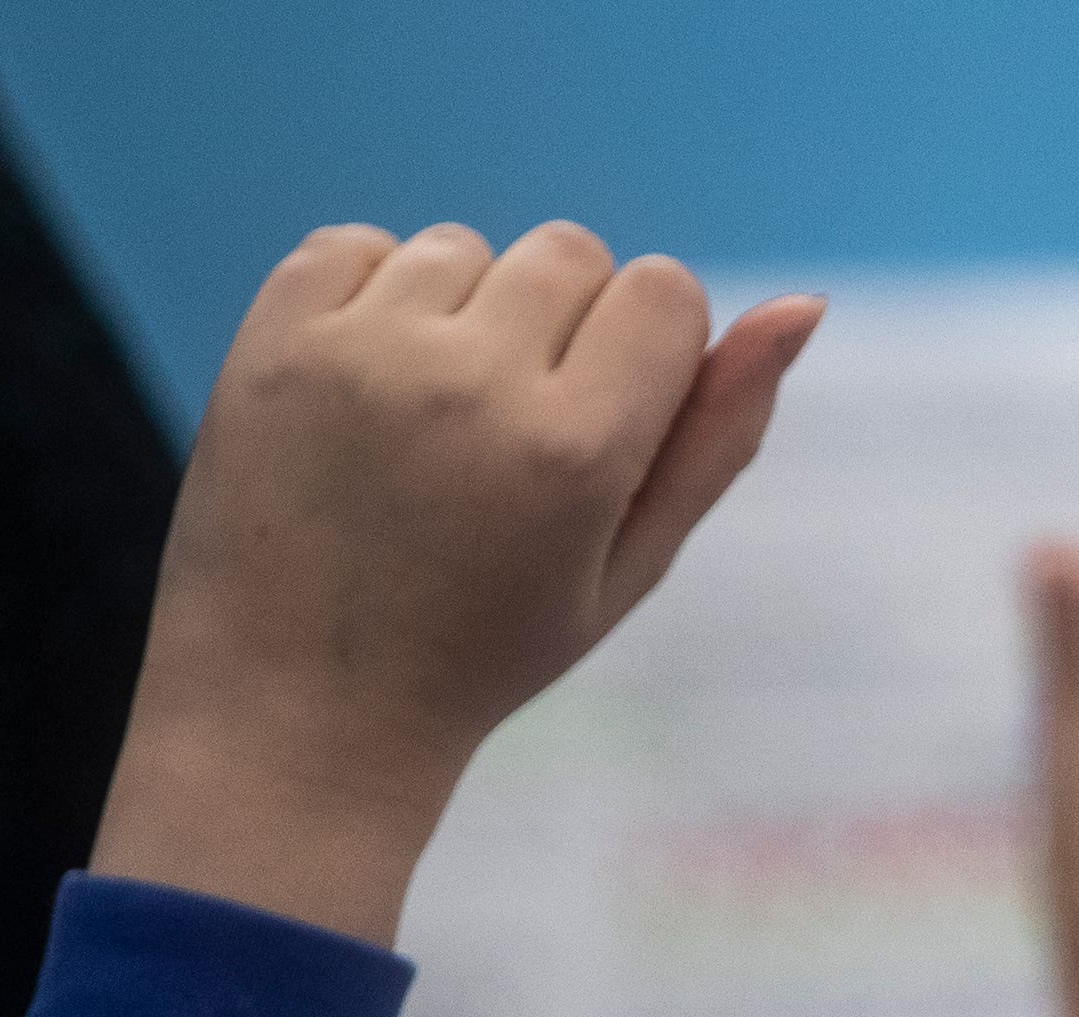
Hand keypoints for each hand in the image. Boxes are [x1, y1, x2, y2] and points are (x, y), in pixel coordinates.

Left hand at [93, 220, 825, 945]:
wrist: (301, 708)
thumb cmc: (487, 649)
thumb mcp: (630, 566)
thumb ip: (718, 437)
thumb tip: (802, 303)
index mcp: (577, 450)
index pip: (664, 291)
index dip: (649, 350)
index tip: (605, 426)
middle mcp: (473, 382)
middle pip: (571, 253)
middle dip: (565, 324)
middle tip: (513, 437)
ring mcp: (363, 353)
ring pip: (465, 247)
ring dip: (467, 312)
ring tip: (432, 424)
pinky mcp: (276, 337)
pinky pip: (358, 246)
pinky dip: (373, 299)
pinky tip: (367, 392)